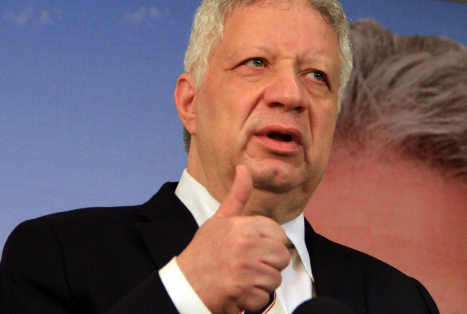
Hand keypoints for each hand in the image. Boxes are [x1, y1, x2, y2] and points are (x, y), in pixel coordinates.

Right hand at [177, 166, 290, 313]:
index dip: (269, 243)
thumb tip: (243, 168)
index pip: (279, 235)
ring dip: (261, 283)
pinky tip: (238, 291)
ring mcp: (247, 270)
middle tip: (247, 265)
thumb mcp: (218, 220)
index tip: (253, 248)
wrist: (185, 284)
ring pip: (275, 278)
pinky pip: (265, 297)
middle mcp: (246, 246)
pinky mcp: (245, 292)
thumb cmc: (203, 252)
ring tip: (242, 277)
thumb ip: (236, 196)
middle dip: (268, 264)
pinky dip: (253, 298)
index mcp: (242, 226)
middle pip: (281, 257)